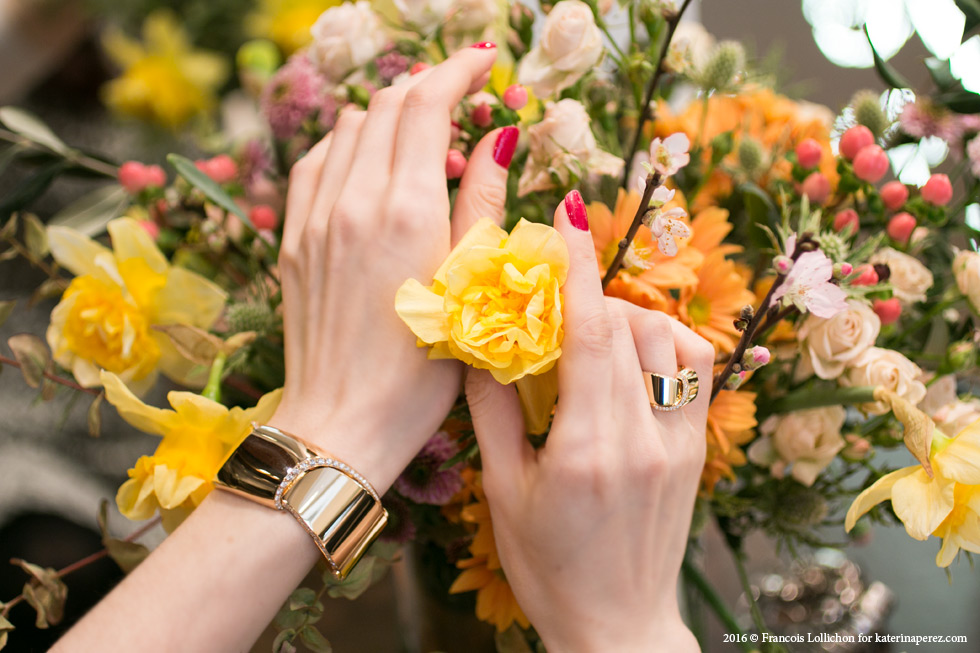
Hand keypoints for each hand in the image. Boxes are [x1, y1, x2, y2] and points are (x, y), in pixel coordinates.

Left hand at [271, 44, 516, 490]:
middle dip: (428, 89)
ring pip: (349, 127)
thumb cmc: (422, 371)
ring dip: (389, 118)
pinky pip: (315, 162)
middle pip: (387, 105)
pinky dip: (347, 147)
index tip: (486, 62)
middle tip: (464, 105)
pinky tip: (369, 168)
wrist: (345, 422)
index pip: (426, 105)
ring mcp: (315, 217)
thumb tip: (500, 138)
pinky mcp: (293, 238)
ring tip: (424, 147)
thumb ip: (483, 202)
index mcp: (405, 209)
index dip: (458, 71)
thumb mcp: (471, 286)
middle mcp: (353, 200)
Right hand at [465, 190, 711, 651]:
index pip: (590, 335)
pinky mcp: (697, 454)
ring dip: (630, 318)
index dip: (579, 266)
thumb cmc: (548, 568)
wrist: (617, 627)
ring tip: (594, 333)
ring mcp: (679, 447)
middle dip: (591, 288)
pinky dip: (666, 346)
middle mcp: (642, 441)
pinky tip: (635, 360)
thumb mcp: (503, 493)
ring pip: (670, 342)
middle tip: (558, 286)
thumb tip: (482, 344)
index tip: (568, 213)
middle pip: (628, 328)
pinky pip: (695, 374)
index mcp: (586, 451)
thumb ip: (492, 414)